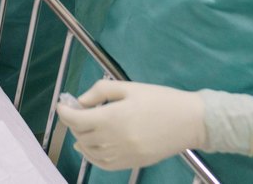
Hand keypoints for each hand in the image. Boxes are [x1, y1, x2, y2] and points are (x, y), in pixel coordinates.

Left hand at [56, 81, 252, 170]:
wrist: (190, 121)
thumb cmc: (160, 100)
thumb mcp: (129, 87)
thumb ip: (100, 91)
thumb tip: (81, 101)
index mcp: (111, 118)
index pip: (75, 119)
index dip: (64, 111)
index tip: (62, 104)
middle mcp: (113, 140)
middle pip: (80, 134)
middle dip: (74, 121)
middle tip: (77, 110)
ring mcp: (122, 155)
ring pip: (88, 151)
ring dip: (81, 137)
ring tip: (84, 126)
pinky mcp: (131, 163)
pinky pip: (102, 164)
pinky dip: (91, 155)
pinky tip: (90, 146)